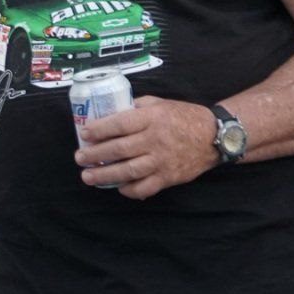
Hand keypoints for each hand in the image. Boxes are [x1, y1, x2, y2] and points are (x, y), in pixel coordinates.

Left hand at [75, 95, 217, 198]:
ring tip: (88, 176)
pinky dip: (130, 190)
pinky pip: (146, 188)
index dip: (99, 130)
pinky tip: (117, 187)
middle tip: (79, 158)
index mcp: (152, 118)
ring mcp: (162, 161)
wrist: (214, 136)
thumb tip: (108, 112)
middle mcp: (155, 140)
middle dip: (95, 155)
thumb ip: (135, 107)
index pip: (119, 124)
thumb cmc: (182, 117)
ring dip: (105, 176)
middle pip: (119, 149)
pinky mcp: (169, 177)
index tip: (84, 134)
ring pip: (129, 171)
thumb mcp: (158, 103)